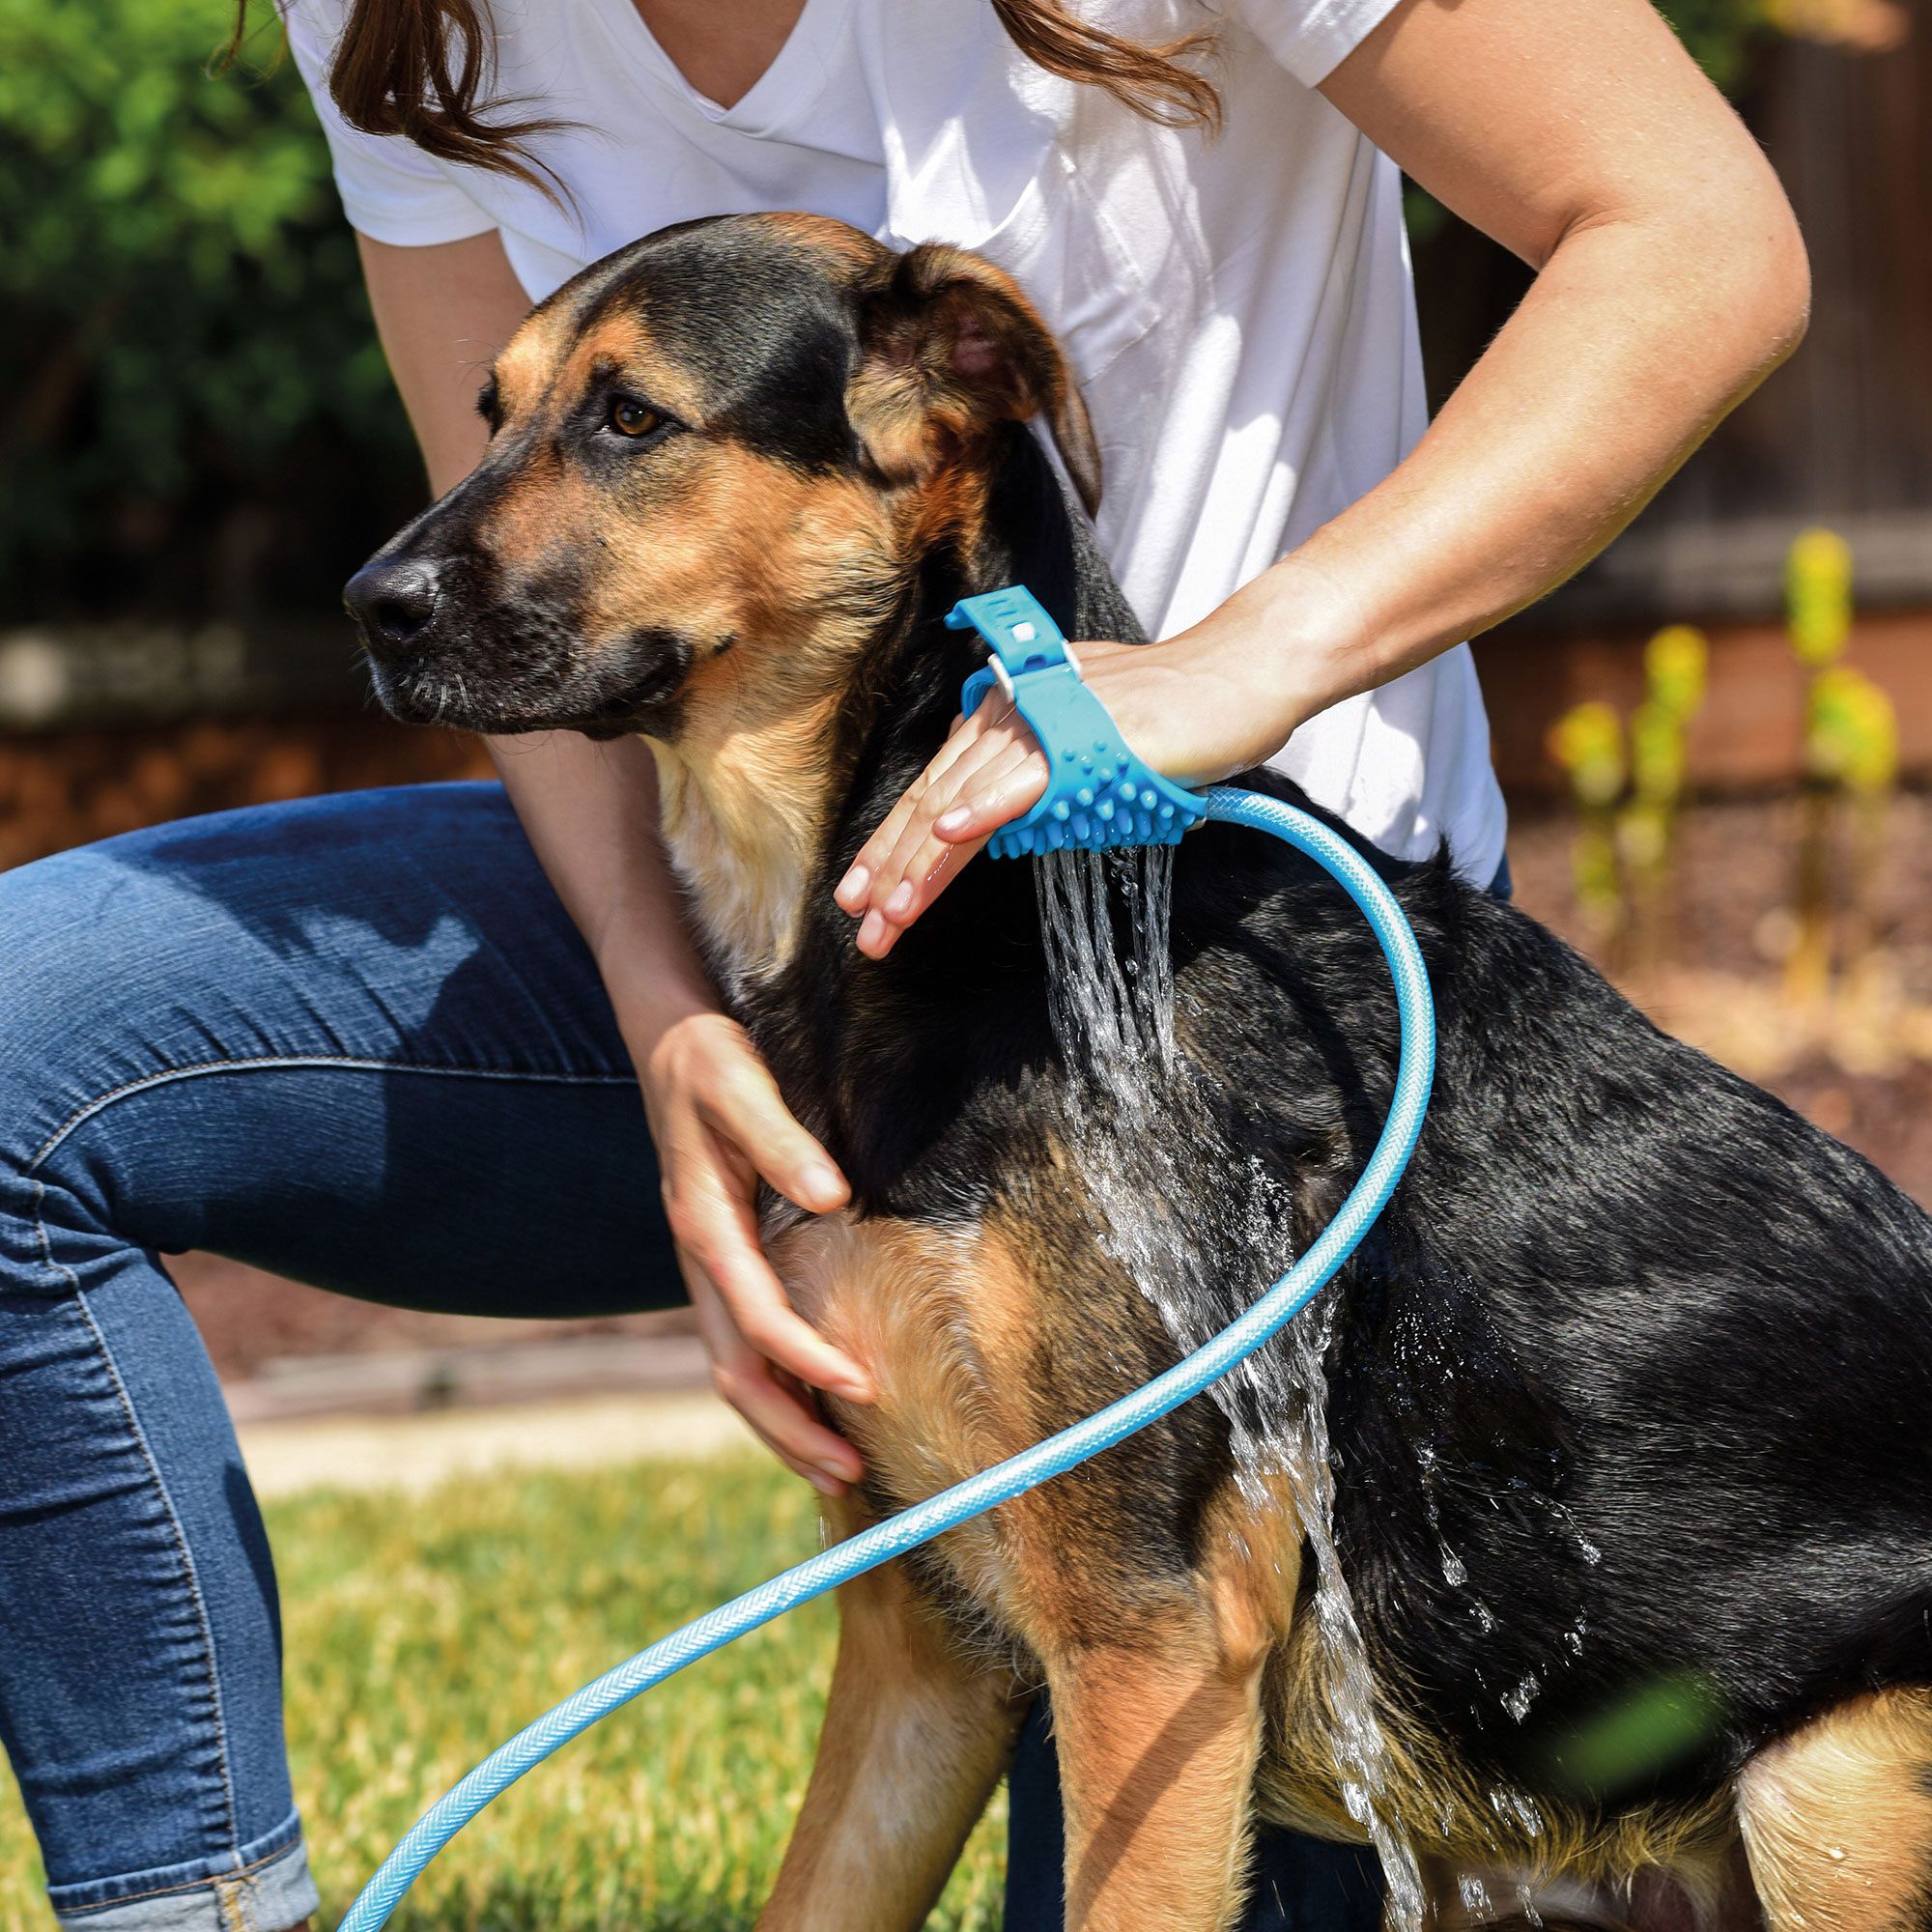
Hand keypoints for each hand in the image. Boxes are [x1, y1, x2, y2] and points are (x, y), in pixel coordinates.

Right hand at [632, 1005, 872, 1495]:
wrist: (665, 1037)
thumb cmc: (706, 1058)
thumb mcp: (741, 1084)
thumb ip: (782, 1140)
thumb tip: (832, 1197)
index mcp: (703, 1224)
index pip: (755, 1318)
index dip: (806, 1360)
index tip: (862, 1389)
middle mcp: (699, 1257)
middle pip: (734, 1371)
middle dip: (788, 1430)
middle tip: (851, 1475)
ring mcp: (707, 1263)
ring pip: (733, 1366)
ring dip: (781, 1422)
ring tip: (837, 1467)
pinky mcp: (721, 1257)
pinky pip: (742, 1339)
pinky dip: (777, 1384)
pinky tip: (815, 1402)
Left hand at [834, 626, 1309, 958]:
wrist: (1237, 676)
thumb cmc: (1173, 713)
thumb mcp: (1085, 741)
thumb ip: (1036, 769)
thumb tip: (1001, 812)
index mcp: (1002, 718)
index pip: (933, 794)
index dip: (892, 850)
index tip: (864, 900)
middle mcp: (1008, 718)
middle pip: (934, 806)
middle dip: (891, 871)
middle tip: (863, 927)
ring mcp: (1041, 728)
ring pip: (965, 806)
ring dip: (922, 866)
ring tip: (890, 916)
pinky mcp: (1080, 742)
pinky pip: (1020, 783)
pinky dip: (981, 810)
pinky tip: (947, 838)